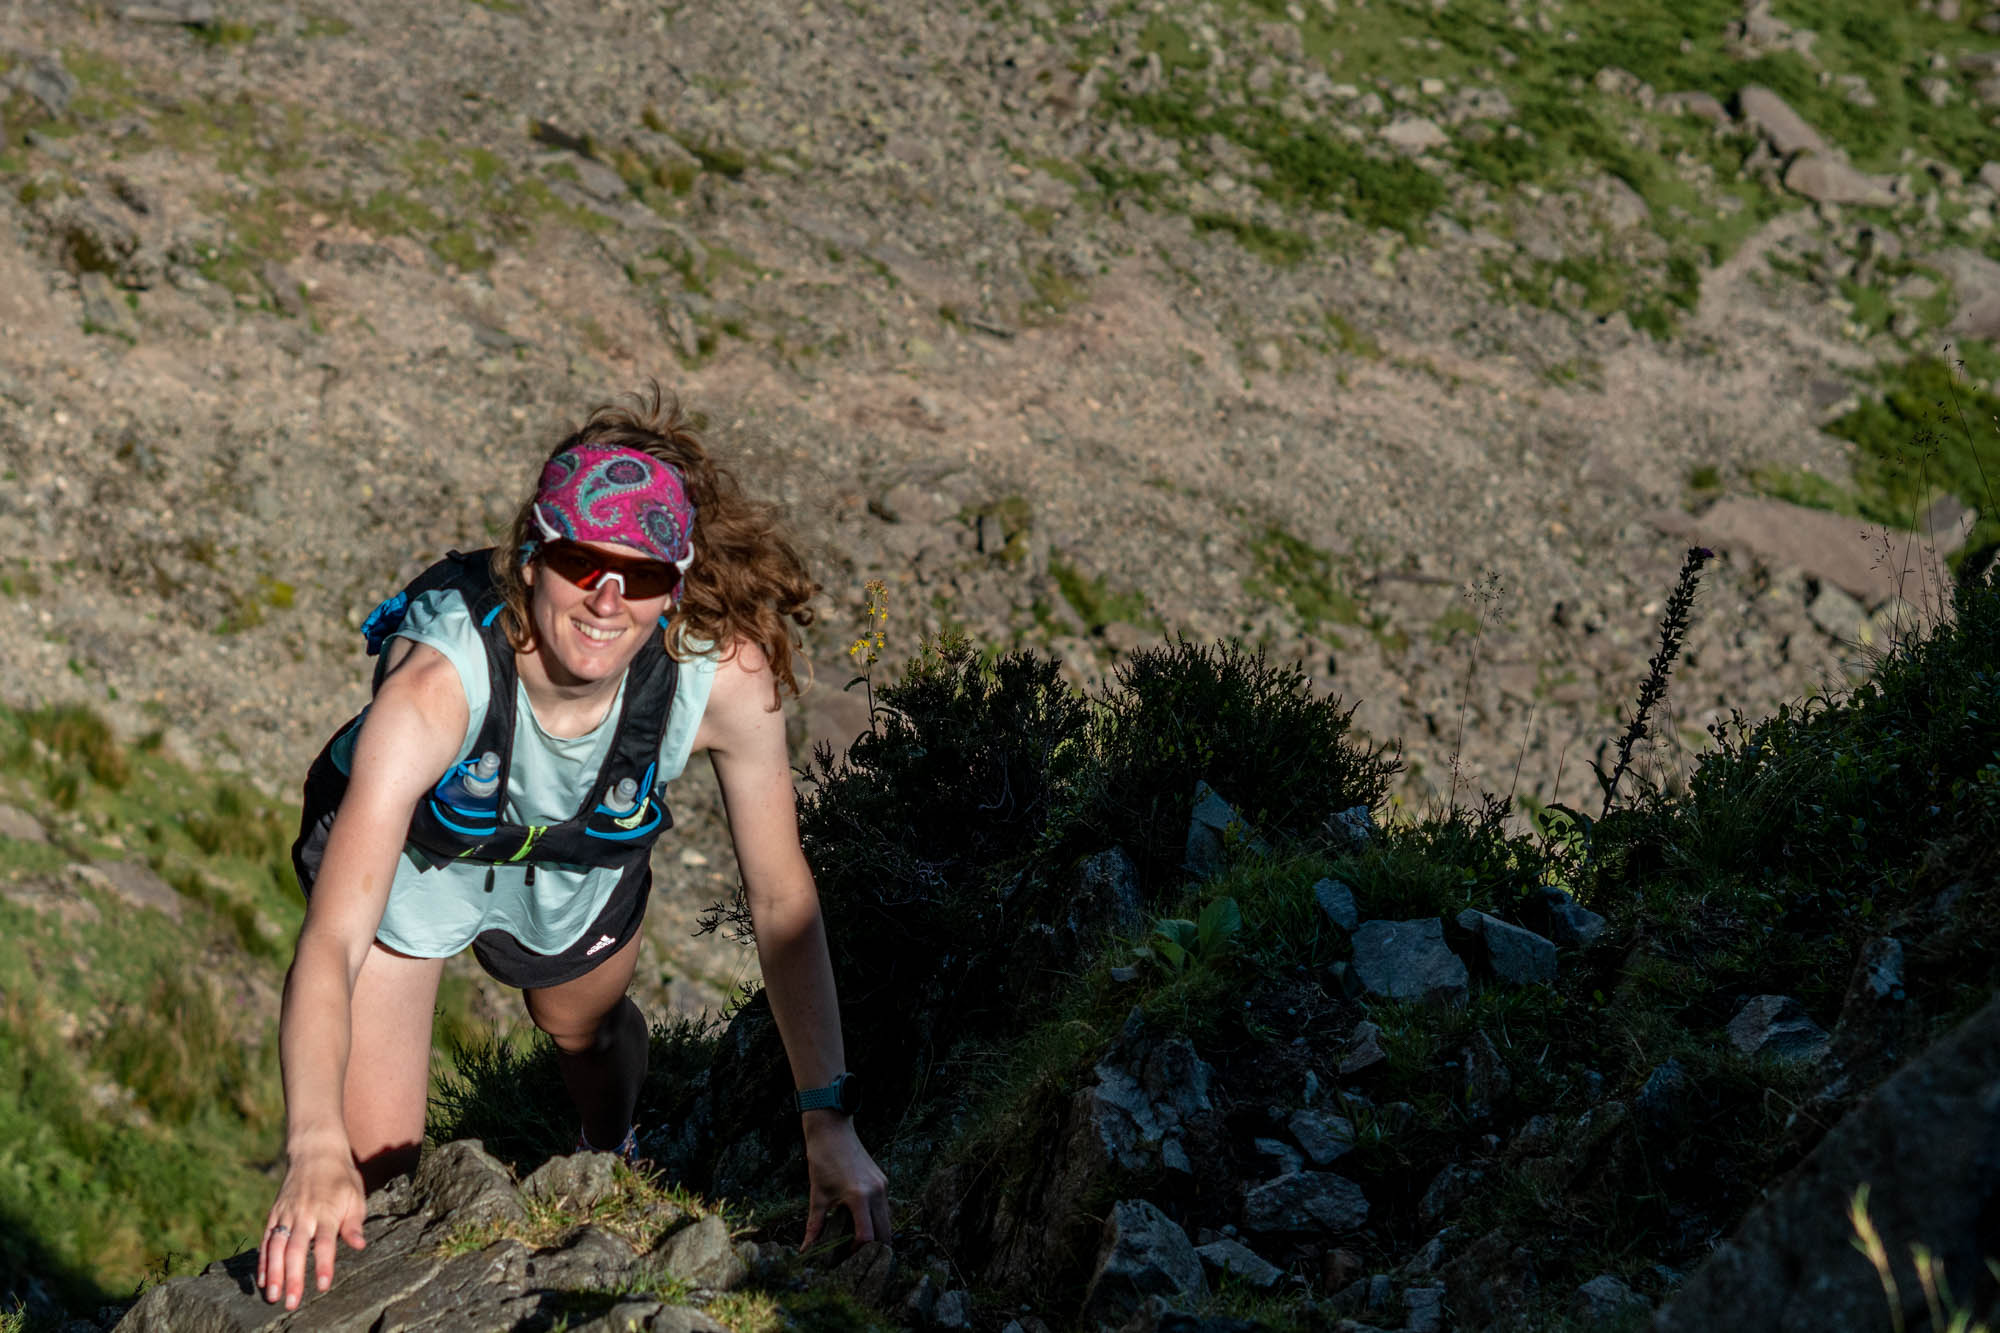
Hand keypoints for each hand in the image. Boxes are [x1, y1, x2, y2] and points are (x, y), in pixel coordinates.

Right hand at [257, 1144, 368, 1308]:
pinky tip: (260, 1279)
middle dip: (293, 1277)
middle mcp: (304, 1213)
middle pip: (296, 1249)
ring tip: (272, 1296)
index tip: (323, 1286)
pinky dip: (262, 1260)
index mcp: (327, 1210)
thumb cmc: (341, 1177)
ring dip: (272, 1273)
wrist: (316, 1151)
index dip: (323, 1264)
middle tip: (291, 1302)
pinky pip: (266, 1239)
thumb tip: (359, 1245)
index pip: (326, 1242)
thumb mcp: (356, 1195)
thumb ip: (354, 1222)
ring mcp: (286, 1213)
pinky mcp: (274, 1213)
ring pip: (275, 1246)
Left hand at [799, 1112, 890, 1251]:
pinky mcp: (883, 1181)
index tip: (846, 1258)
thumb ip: (814, 1226)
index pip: (866, 1235)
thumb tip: (805, 1250)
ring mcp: (882, 1186)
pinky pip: (885, 1209)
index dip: (857, 1252)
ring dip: (879, 1236)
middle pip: (884, 1234)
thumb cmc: (822, 1160)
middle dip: (874, 1251)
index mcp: (858, 1196)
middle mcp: (876, 1192)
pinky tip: (865, 1226)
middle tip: (859, 1261)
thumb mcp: (817, 1195)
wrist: (833, 1130)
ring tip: (862, 1247)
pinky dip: (878, 1221)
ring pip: (888, 1222)